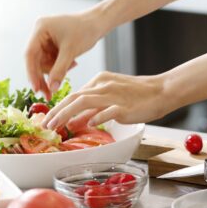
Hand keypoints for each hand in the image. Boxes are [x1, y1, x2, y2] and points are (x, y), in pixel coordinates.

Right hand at [25, 11, 103, 98]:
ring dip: (55, 71)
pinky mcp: (52, 45)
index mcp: (40, 29)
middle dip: (43, 77)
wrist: (98, 23)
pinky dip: (60, 67)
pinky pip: (51, 62)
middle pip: (35, 61)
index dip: (32, 73)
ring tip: (71, 66)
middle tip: (49, 94)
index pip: (30, 54)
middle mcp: (40, 33)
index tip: (36, 88)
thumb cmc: (86, 30)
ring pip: (43, 64)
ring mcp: (45, 39)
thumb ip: (60, 70)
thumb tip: (51, 88)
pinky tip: (72, 63)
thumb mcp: (71, 51)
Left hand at [43, 71, 171, 128]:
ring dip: (66, 114)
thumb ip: (92, 109)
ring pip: (83, 102)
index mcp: (99, 81)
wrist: (162, 91)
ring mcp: (113, 95)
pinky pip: (107, 112)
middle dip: (56, 112)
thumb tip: (73, 122)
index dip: (58, 107)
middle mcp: (103, 86)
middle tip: (45, 124)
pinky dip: (95, 118)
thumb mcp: (112, 98)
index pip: (74, 94)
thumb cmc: (138, 96)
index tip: (47, 119)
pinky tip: (86, 126)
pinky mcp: (124, 106)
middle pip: (73, 98)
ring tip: (55, 126)